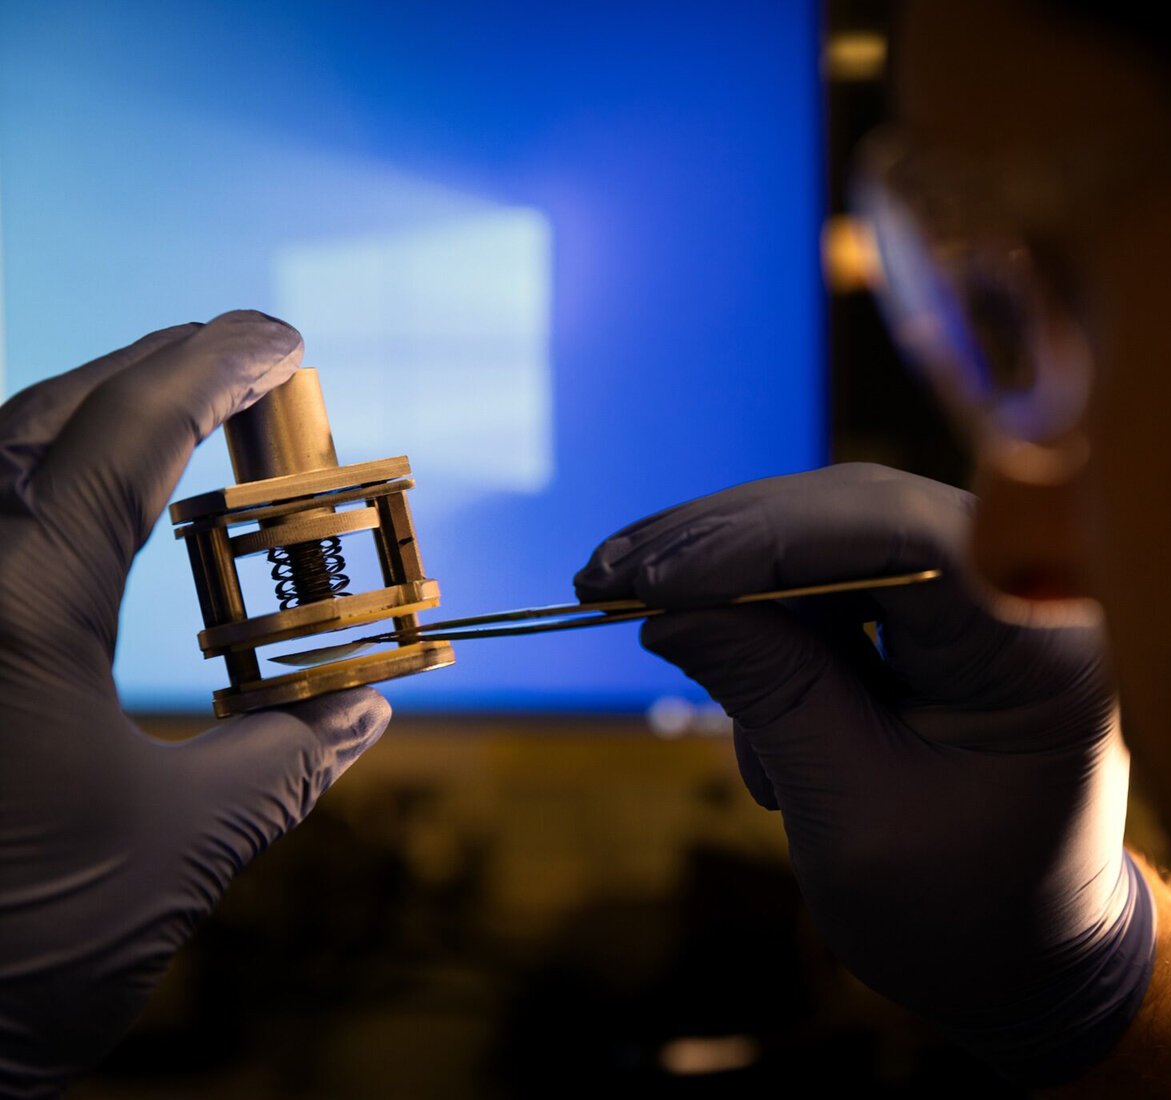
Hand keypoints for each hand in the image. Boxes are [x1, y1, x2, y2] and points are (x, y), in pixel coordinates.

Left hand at [0, 312, 390, 1097]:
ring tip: (175, 423)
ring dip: (86, 422)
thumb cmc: (15, 955)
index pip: (123, 433)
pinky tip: (80, 521)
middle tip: (244, 370)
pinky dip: (34, 495)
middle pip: (40, 415)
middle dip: (151, 371)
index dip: (213, 365)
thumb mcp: (182, 848)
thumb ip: (287, 757)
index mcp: (10, 610)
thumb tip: (368, 710)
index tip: (282, 338)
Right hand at [575, 463, 1153, 1085]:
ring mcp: (989, 594)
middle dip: (727, 542)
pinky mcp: (947, 611)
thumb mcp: (852, 814)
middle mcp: (1027, 594)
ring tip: (638, 614)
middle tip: (607, 576)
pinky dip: (769, 614)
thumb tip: (667, 606)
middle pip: (861, 515)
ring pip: (838, 534)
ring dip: (735, 577)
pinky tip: (723, 663)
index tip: (654, 578)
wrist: (1029, 959)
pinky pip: (842, 577)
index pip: (904, 538)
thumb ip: (771, 693)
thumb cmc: (961, 911)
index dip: (768, 538)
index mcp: (1038, 649)